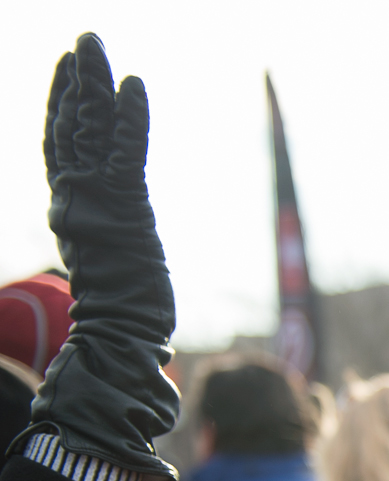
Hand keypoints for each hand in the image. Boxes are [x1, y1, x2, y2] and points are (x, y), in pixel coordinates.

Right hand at [22, 34, 178, 480]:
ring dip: (94, 86)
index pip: (64, 148)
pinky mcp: (126, 210)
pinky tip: (134, 86)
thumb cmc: (124, 314)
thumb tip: (113, 240)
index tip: (68, 72)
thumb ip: (107, 239)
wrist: (122, 339)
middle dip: (76, 83)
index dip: (63, 107)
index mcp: (75, 210)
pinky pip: (127, 153)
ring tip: (95, 45)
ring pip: (91, 131)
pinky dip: (129, 118)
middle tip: (84, 42)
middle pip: (72, 128)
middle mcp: (79, 200)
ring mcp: (99, 203)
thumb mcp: (114, 264)